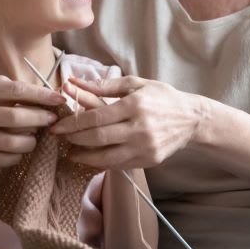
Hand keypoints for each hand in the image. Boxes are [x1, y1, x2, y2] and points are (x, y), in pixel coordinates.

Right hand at [0, 77, 65, 167]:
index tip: (59, 99)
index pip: (17, 91)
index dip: (41, 95)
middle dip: (40, 119)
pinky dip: (16, 156)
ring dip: (31, 141)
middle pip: (16, 118)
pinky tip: (19, 148)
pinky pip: (2, 159)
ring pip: (11, 143)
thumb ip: (10, 88)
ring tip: (34, 135)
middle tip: (51, 119)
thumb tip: (42, 95)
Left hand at [51, 76, 207, 168]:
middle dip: (74, 139)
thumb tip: (75, 83)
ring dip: (84, 156)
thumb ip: (106, 85)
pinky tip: (91, 158)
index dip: (73, 123)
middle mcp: (139, 128)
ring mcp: (145, 147)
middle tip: (60, 138)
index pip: (96, 118)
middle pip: (97, 138)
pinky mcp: (149, 160)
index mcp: (134, 105)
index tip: (58, 126)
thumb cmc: (162, 97)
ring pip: (106, 157)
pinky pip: (119, 165)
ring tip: (71, 152)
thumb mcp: (136, 84)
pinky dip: (101, 163)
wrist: (191, 119)